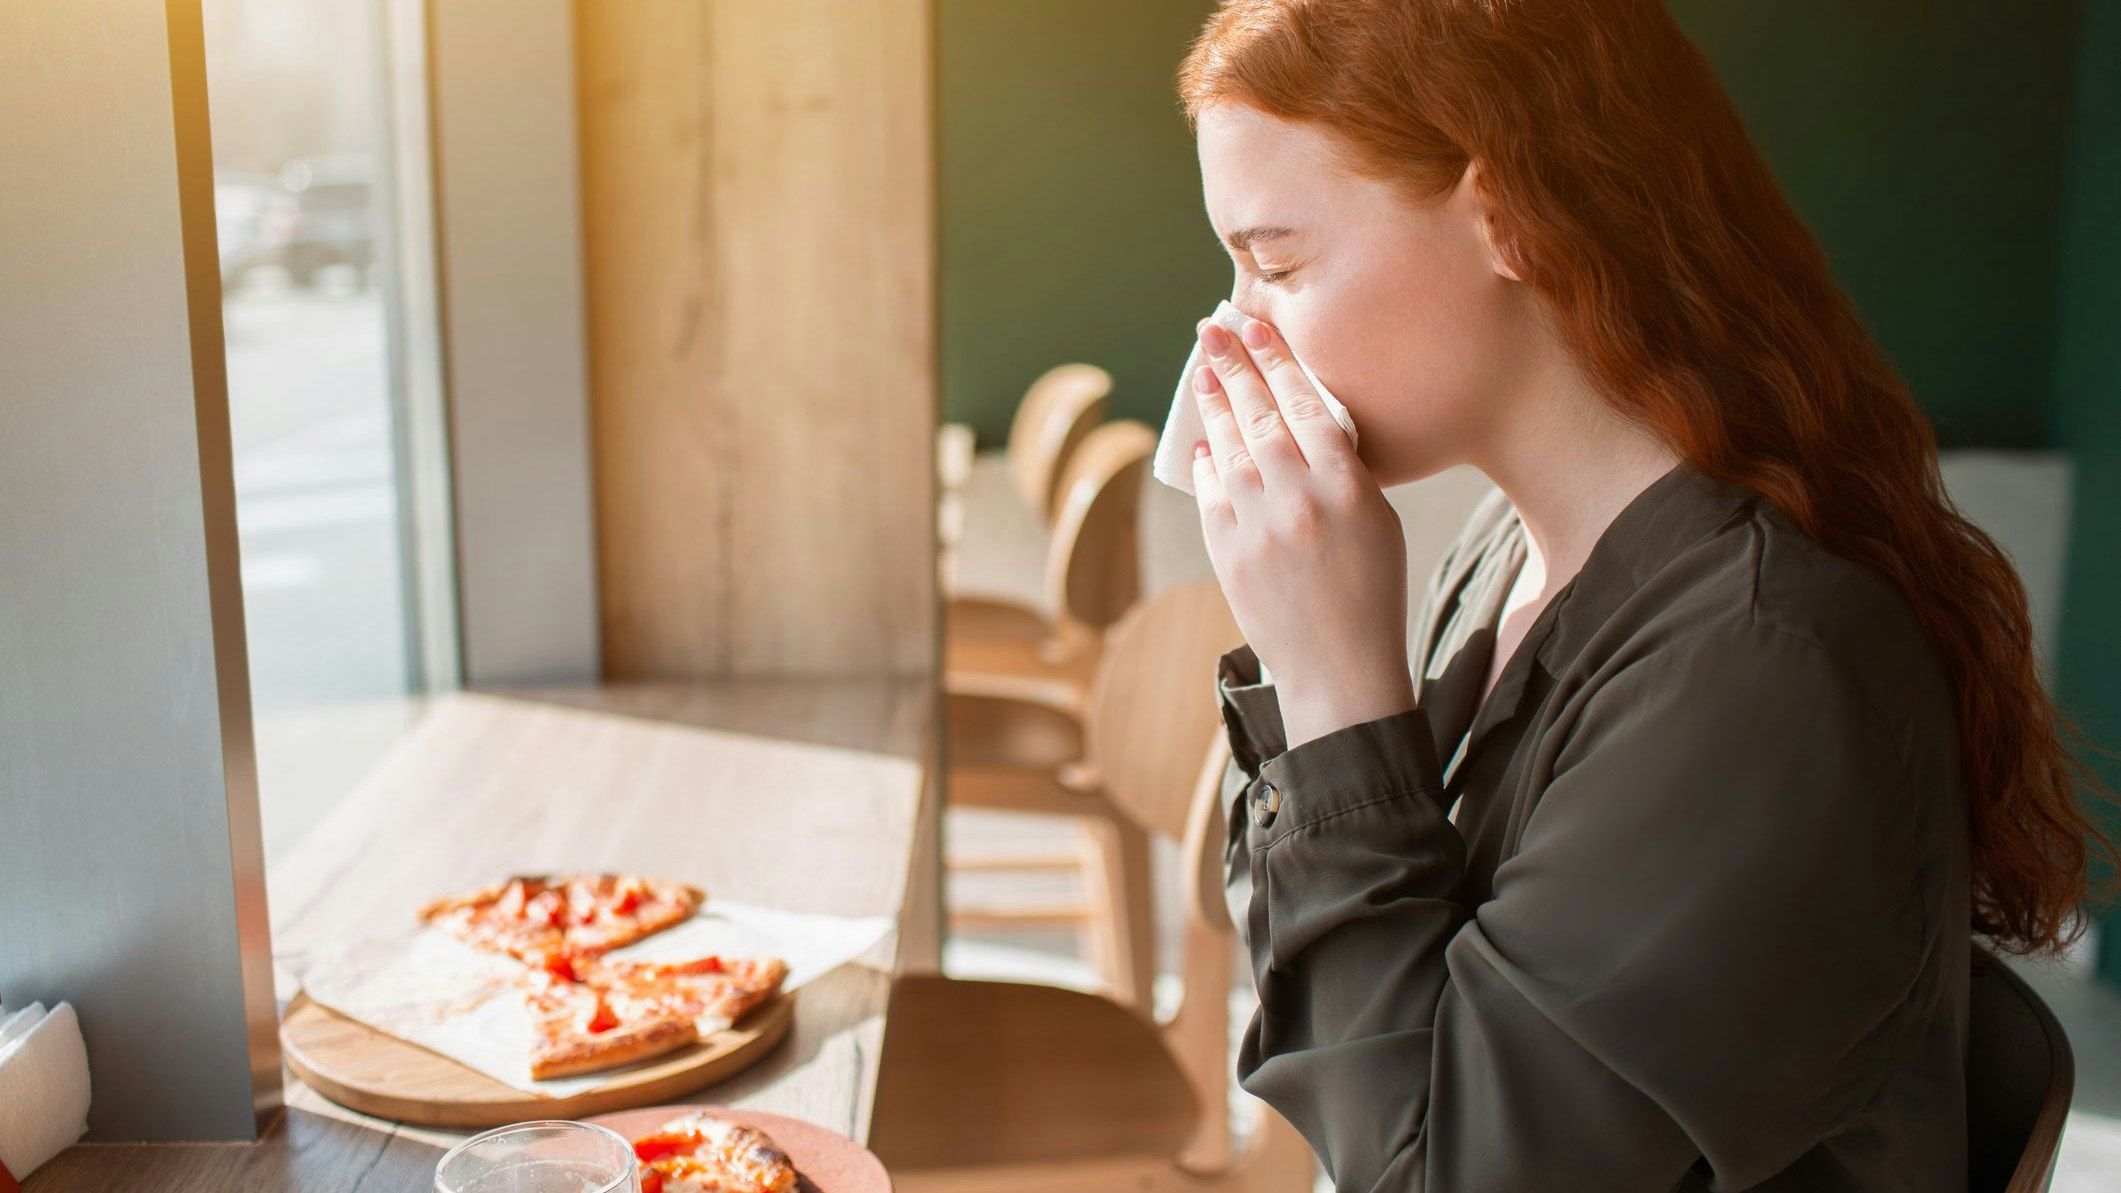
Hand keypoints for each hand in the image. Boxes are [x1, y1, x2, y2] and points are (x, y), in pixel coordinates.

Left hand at [1190, 315, 1414, 747]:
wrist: (1340, 670)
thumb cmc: (1372, 593)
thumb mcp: (1379, 522)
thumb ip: (1343, 471)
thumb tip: (1302, 422)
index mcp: (1348, 486)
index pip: (1307, 405)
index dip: (1278, 362)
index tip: (1256, 327)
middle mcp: (1299, 499)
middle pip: (1260, 416)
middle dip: (1233, 367)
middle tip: (1211, 330)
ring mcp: (1258, 526)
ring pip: (1230, 448)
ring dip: (1214, 405)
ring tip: (1202, 370)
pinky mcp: (1228, 554)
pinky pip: (1211, 493)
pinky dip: (1206, 463)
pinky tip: (1203, 440)